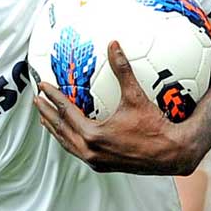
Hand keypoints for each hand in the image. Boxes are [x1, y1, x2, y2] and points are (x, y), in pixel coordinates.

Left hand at [34, 40, 200, 174]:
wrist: (174, 153)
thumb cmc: (156, 126)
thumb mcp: (136, 96)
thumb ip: (122, 70)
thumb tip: (113, 45)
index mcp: (93, 135)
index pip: (65, 111)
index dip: (53, 96)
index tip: (43, 85)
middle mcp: (90, 151)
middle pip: (60, 128)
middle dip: (47, 112)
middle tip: (37, 98)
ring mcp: (95, 161)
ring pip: (67, 143)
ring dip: (54, 128)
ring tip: (44, 116)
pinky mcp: (102, 166)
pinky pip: (77, 151)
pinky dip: (68, 140)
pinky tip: (67, 133)